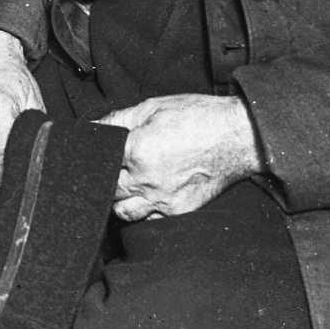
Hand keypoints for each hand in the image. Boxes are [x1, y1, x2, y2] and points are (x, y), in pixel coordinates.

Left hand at [96, 93, 262, 220]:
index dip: (93, 155)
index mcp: (136, 150)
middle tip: (109, 168)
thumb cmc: (198, 117)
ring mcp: (163, 199)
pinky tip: (143, 198)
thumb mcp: (152, 107)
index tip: (92, 153)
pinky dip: (141, 212)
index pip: (99, 160)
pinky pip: (149, 221)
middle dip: (103, 179)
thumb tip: (93, 126)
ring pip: (124, 212)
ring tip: (123, 185)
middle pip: (107, 190)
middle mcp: (146, 180)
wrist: (237, 136)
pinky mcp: (179, 211)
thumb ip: (118, 119)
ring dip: (118, 200)